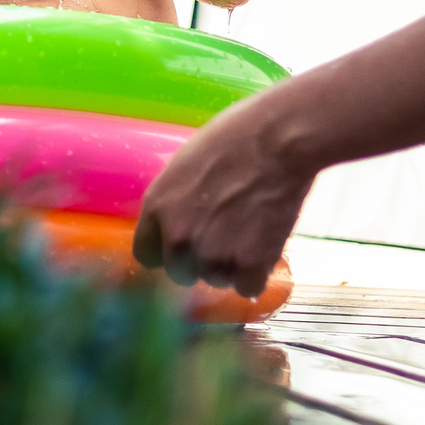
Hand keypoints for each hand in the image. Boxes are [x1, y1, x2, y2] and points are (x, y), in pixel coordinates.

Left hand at [133, 95, 316, 296]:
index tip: (182, 245)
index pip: (145, 255)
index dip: (165, 250)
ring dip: (231, 264)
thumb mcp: (185, 164)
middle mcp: (178, 238)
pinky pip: (248, 287)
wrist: (279, 140)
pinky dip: (258, 272)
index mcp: (157, 207)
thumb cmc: (235, 138)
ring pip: (216, 279)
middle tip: (225, 234)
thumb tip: (177, 222)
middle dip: (199, 260)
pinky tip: (265, 242)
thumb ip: (175, 201)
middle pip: (180, 273)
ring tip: (250, 229)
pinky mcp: (249, 265)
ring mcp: (213, 255)